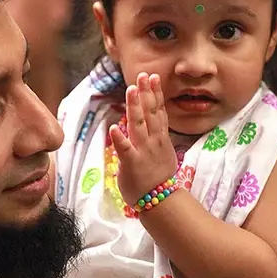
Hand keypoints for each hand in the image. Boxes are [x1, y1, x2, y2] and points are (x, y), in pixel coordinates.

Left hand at [110, 73, 178, 205]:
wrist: (161, 201)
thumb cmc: (158, 178)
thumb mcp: (162, 153)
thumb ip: (156, 137)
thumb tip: (153, 124)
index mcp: (160, 138)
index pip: (159, 111)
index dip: (156, 93)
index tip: (153, 77)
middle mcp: (153, 141)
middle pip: (150, 113)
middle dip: (146, 93)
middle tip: (142, 75)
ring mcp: (143, 151)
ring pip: (139, 125)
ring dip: (134, 107)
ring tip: (130, 90)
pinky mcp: (132, 163)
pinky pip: (125, 149)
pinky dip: (120, 139)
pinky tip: (114, 128)